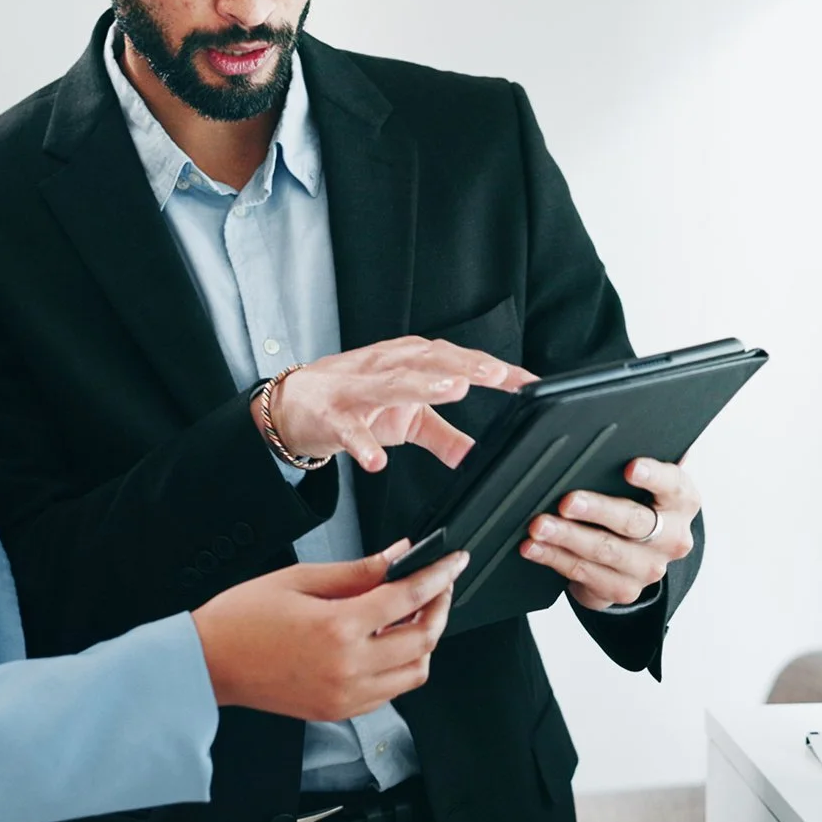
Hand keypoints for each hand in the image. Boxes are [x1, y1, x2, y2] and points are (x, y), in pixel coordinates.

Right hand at [192, 540, 466, 720]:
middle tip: (439, 586)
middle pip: (424, 640)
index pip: (409, 598)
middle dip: (441, 608)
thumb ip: (357, 571)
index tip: (455, 561)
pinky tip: (389, 643)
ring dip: (425, 642)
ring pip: (416, 673)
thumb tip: (398, 556)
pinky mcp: (339, 711)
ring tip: (414, 615)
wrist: (209, 664)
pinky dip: (402, 667)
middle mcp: (348, 667)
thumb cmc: (243, 619)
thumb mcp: (301, 579)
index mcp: (338, 628)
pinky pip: (391, 693)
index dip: (440, 575)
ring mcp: (345, 695)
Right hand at [270, 337, 535, 471]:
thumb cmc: (354, 400)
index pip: (459, 360)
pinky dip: (362, 444)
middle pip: (431, 361)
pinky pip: (349, 431)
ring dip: (424, 385)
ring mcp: (358, 388)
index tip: (528, 383)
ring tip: (454, 390)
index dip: (493, 369)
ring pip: (393, 382)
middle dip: (466, 366)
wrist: (293, 404)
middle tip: (498, 376)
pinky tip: (377, 461)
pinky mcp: (332, 416)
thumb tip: (479, 456)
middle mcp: (387, 366)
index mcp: (410, 361)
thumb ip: (444, 436)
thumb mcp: (406, 418)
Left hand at [521, 457, 700, 609]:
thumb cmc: (639, 503)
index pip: (673, 484)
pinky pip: (585, 574)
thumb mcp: (647, 480)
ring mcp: (649, 568)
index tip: (631, 467)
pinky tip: (535, 548)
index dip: (653, 476)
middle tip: (566, 501)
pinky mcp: (624, 590)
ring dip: (567, 538)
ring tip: (539, 525)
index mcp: (682, 501)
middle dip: (596, 510)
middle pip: (633, 521)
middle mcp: (672, 538)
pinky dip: (556, 559)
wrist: (641, 554)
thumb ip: (645, 452)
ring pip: (605, 551)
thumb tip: (636, 423)